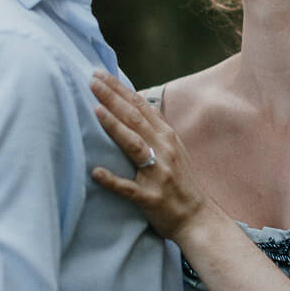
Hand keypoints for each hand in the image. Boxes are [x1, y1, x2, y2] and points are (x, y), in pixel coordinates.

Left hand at [88, 71, 216, 241]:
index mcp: (166, 136)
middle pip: (135, 119)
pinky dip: (112, 180)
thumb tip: (132, 102)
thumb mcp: (172, 148)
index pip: (140, 106)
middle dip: (113, 98)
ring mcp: (158, 174)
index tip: (100, 73)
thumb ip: (154, 127)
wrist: (197, 218)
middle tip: (92, 80)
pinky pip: (129, 188)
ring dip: (114, 127)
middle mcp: (164, 150)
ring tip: (95, 110)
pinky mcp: (150, 198)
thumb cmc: (179, 181)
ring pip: (133, 145)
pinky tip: (95, 172)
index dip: (120, 89)